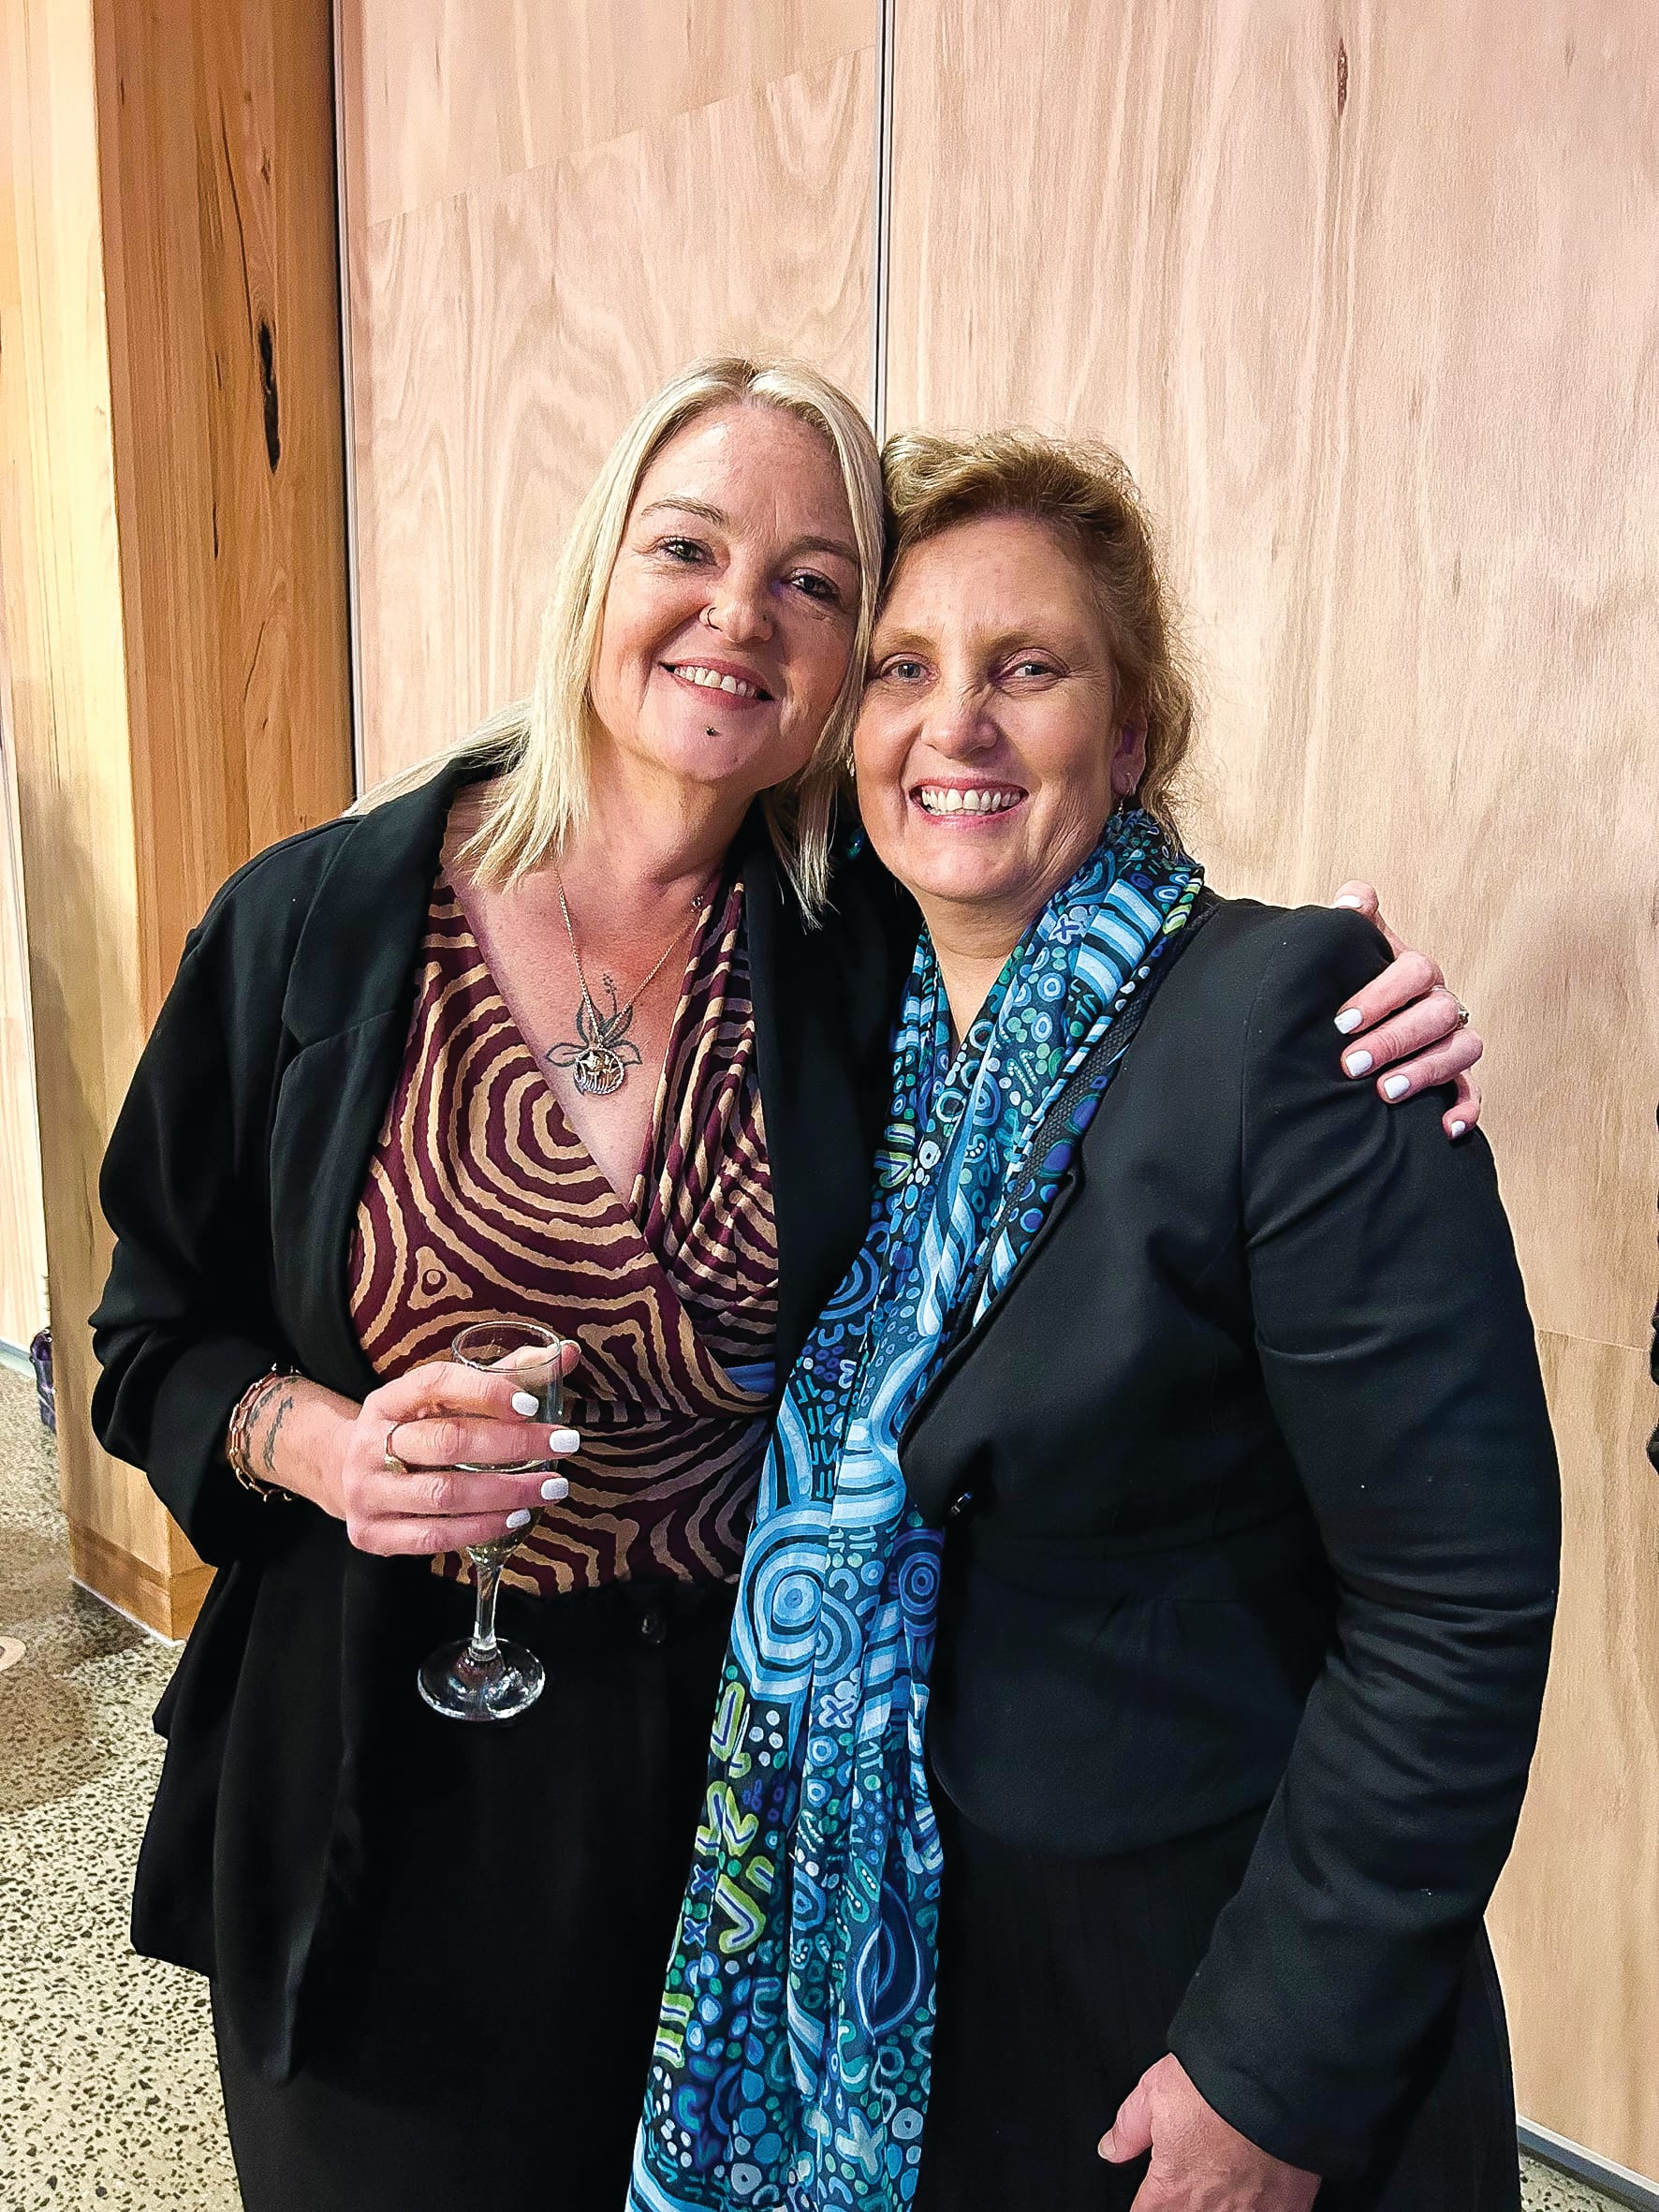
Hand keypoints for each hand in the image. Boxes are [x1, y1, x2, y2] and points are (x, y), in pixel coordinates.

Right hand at [333, 1344, 581, 1555]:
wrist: (348, 1474)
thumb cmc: (415, 1430)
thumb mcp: (444, 1398)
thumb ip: (504, 1376)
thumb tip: (568, 1353)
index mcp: (388, 1400)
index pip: (435, 1383)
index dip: (486, 1391)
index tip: (533, 1403)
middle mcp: (369, 1443)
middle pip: (447, 1442)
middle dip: (514, 1444)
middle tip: (564, 1444)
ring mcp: (366, 1492)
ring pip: (444, 1494)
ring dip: (506, 1492)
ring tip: (551, 1487)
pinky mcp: (372, 1534)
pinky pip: (433, 1535)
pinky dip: (480, 1528)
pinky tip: (516, 1518)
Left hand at [1100, 2053, 1319, 2209]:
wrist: (1274, 2079)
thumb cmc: (1214, 2084)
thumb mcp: (1153, 2093)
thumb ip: (1129, 2129)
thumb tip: (1110, 2150)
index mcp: (1173, 2190)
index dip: (1147, 2205)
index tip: (1152, 2196)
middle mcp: (1210, 2211)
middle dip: (1184, 2204)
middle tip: (1192, 2179)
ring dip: (1221, 2206)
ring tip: (1223, 2184)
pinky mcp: (1289, 2207)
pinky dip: (1261, 2207)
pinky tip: (1257, 2193)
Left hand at [1328, 882, 1481, 1139]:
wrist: (1353, 1027)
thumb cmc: (1351, 985)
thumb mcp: (1350, 953)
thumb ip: (1352, 923)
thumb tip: (1353, 899)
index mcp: (1416, 973)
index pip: (1414, 972)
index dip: (1381, 995)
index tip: (1341, 1022)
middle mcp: (1440, 1003)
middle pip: (1437, 1014)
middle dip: (1394, 1039)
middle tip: (1351, 1063)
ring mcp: (1452, 1041)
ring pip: (1460, 1051)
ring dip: (1426, 1072)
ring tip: (1384, 1093)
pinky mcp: (1456, 1079)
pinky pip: (1473, 1093)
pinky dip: (1465, 1110)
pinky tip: (1446, 1129)